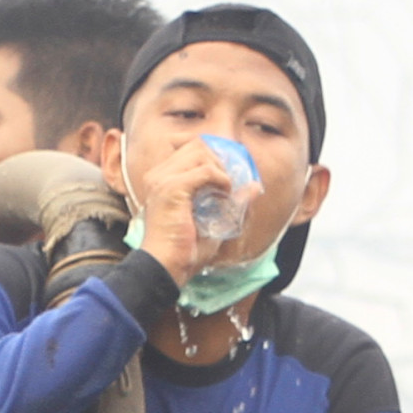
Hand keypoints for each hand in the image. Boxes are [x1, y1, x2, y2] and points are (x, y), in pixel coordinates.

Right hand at [124, 140, 240, 284]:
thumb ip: (231, 201)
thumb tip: (255, 186)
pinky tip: (225, 194)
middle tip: (229, 183)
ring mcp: (163, 180)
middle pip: (196, 144)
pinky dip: (221, 179)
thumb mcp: (213, 221)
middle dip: (219, 159)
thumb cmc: (183, 252)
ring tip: (226, 190)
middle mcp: (158, 175)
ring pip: (201, 152)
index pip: (189, 147)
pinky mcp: (172, 188)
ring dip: (220, 168)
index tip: (227, 173)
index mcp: (161, 180)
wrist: (165, 268)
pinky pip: (205, 170)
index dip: (213, 155)